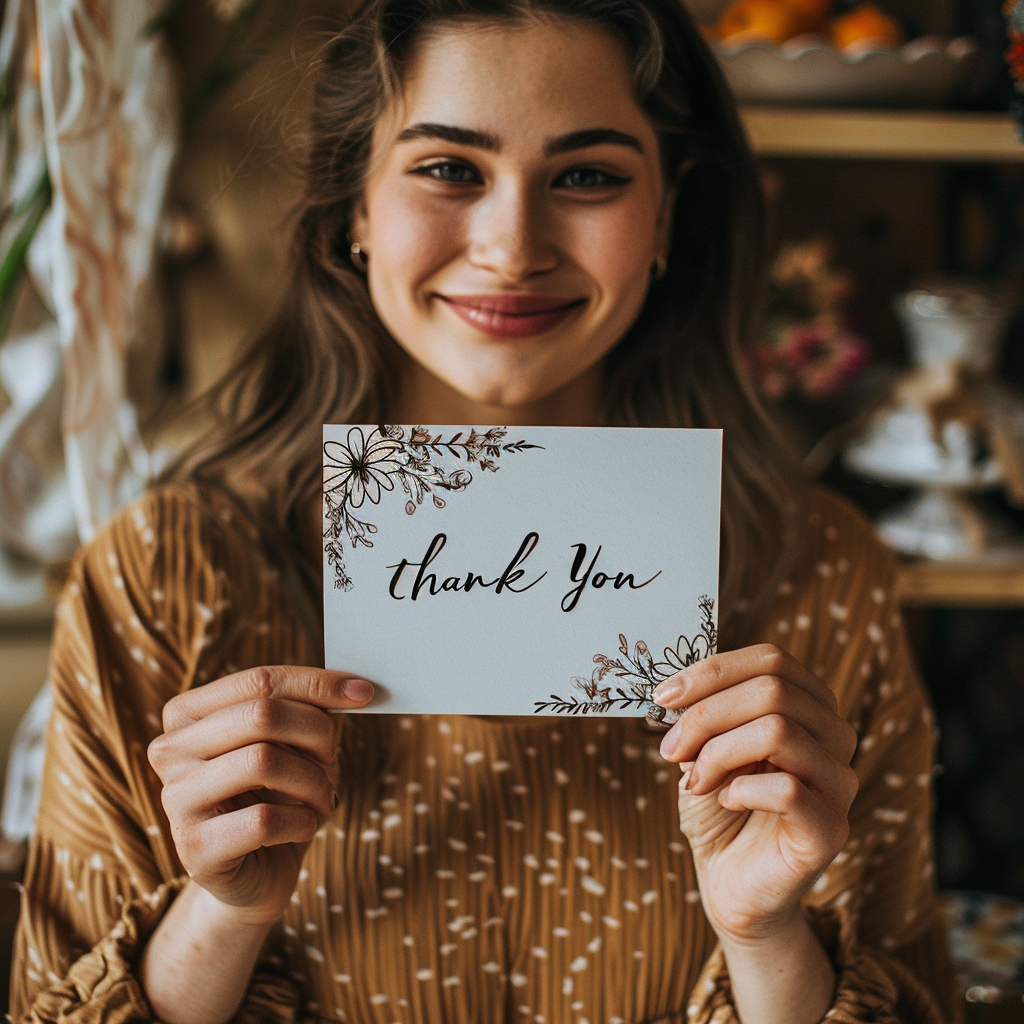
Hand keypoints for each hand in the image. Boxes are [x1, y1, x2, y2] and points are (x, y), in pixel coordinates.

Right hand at [147, 666, 373, 924]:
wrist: (257, 873)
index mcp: (187, 713)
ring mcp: (176, 800)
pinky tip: (301, 827)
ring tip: (321, 797)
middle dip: (316, 733)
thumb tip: (353, 688)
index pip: (258, 680)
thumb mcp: (296, 744)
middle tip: (333, 757)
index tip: (364, 692)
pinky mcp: (194, 849)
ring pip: (264, 761)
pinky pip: (265, 819)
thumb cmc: (277, 795)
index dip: (317, 684)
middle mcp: (170, 751)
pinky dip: (301, 821)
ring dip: (312, 780)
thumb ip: (315, 709)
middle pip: (261, 714)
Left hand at [655, 644, 857, 945]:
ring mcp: (839, 783)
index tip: (664, 695)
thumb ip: (705, 710)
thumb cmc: (718, 804)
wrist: (728, 878)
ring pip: (778, 732)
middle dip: (706, 714)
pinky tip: (724, 800)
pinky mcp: (830, 829)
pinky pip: (787, 789)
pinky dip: (739, 788)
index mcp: (808, 704)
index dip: (713, 671)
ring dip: (717, 752)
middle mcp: (834, 736)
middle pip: (773, 690)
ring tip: (693, 778)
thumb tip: (678, 686)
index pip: (772, 659)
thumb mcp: (704, 745)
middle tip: (670, 747)